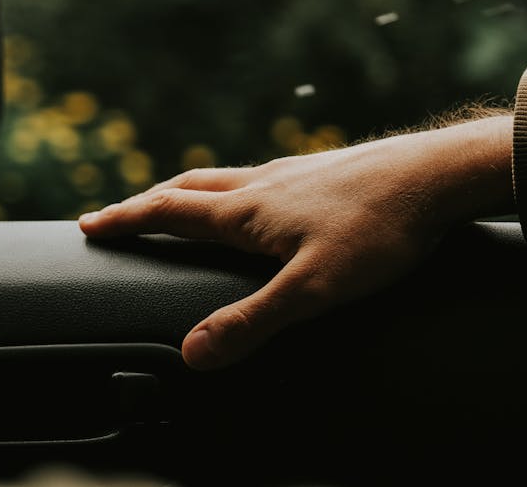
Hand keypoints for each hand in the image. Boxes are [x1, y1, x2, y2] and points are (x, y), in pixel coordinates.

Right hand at [79, 116, 513, 369]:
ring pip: (223, 179)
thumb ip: (252, 321)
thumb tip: (192, 354)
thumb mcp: (313, 289)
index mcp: (247, 210)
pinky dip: (231, 190)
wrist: (438, 174)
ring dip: (186, 193)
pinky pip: (259, 179)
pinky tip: (257, 202)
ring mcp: (293, 173)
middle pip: (186, 187)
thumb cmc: (380, 229)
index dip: (124, 220)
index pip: (168, 211)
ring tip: (176, 207)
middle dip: (145, 203)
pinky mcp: (322, 172)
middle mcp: (262, 184)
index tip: (89, 225)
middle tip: (116, 215)